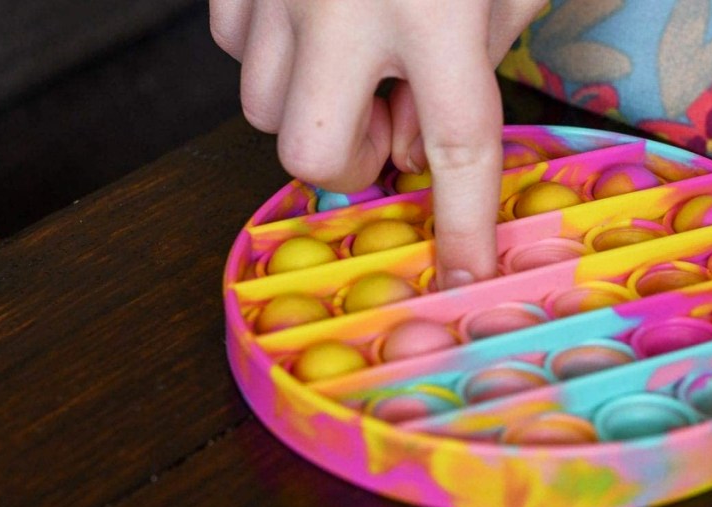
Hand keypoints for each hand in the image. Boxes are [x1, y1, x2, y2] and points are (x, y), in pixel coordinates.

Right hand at [210, 0, 545, 287]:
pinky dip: (270, 54)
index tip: (464, 275)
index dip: (464, 223)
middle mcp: (341, 2)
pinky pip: (230, 47)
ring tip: (351, 58)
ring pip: (261, 109)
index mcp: (434, 7)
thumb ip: (481, 60)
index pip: (457, 146)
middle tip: (385, 121)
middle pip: (314, 154)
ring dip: (311, 109)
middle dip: (352, 163)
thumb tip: (415, 145)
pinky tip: (311, 23)